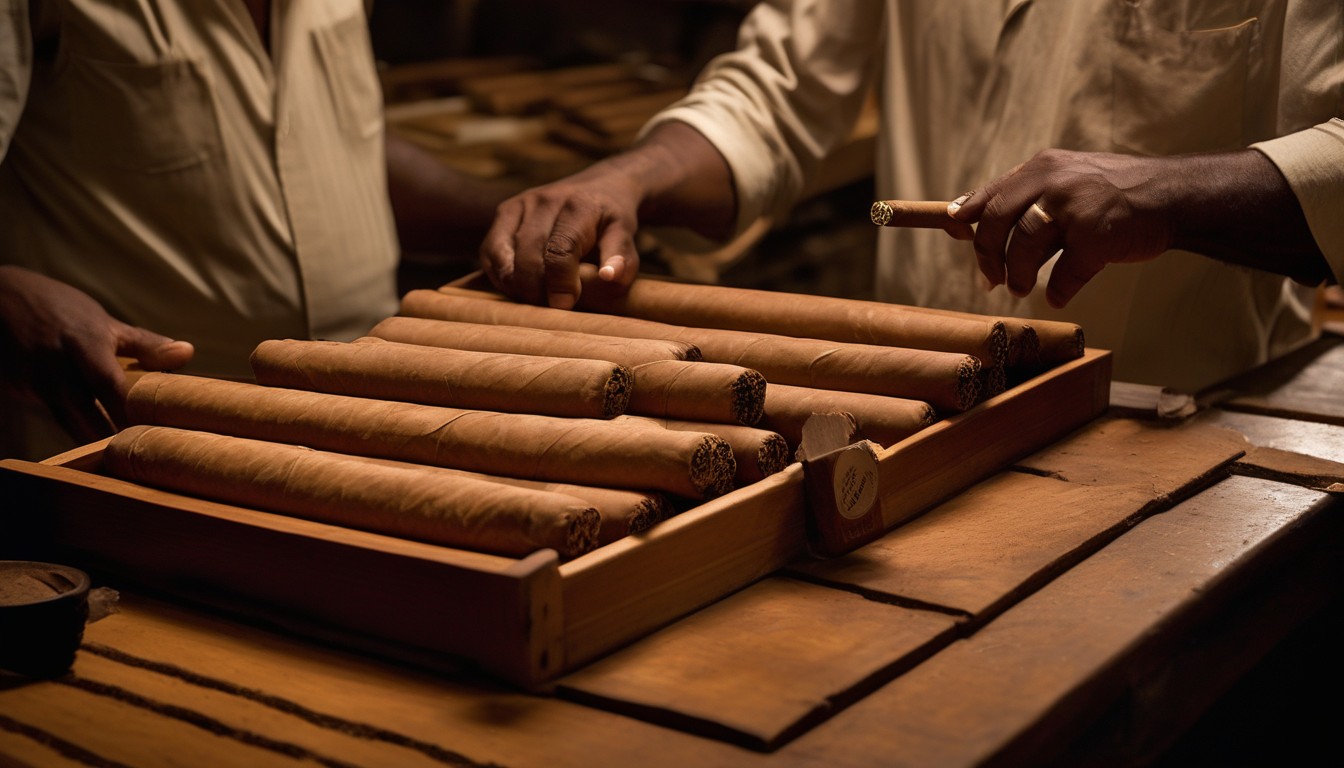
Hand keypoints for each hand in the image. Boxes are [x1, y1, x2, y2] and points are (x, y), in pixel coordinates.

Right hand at [0, 266, 193, 441]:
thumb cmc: (60, 310)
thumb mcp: (102, 322)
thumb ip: (144, 344)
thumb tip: (188, 354)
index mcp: (84, 345)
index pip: (111, 385)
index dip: (130, 410)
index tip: (154, 431)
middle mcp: (56, 367)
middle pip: (86, 414)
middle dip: (111, 437)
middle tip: (140, 456)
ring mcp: (31, 382)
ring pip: (66, 423)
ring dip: (92, 439)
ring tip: (121, 458)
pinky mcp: (14, 392)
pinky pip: (45, 419)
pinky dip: (68, 430)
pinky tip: (85, 446)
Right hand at [478, 160, 641, 308]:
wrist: (599, 186)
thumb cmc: (612, 220)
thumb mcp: (626, 236)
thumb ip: (621, 258)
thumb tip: (610, 276)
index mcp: (577, 206)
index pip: (560, 251)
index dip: (559, 284)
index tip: (565, 306)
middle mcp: (543, 200)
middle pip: (527, 256)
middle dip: (536, 290)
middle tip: (550, 308)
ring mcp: (519, 203)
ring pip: (503, 255)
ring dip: (516, 285)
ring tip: (537, 298)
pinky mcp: (504, 212)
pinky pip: (489, 252)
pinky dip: (501, 275)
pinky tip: (519, 286)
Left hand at [948, 149, 1176, 307]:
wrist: (1173, 196)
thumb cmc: (1114, 193)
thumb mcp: (1067, 178)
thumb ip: (1025, 194)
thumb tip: (965, 216)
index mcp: (1043, 168)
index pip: (992, 193)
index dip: (967, 214)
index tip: (952, 229)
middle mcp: (1055, 181)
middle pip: (997, 220)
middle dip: (987, 255)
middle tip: (990, 279)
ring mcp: (1076, 207)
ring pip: (1025, 246)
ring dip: (1019, 275)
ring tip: (1020, 289)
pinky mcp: (1098, 235)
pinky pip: (1066, 274)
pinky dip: (1059, 290)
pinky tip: (1058, 296)